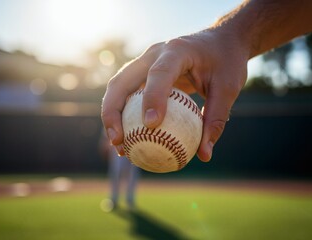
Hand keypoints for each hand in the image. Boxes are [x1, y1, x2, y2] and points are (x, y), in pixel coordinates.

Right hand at [101, 28, 248, 161]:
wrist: (220, 40)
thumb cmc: (226, 62)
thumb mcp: (228, 89)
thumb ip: (215, 120)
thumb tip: (204, 155)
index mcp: (177, 50)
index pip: (159, 74)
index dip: (152, 98)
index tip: (152, 125)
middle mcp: (154, 54)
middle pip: (121, 81)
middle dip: (113, 112)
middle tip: (119, 142)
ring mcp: (145, 62)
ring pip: (117, 88)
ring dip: (112, 116)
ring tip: (119, 146)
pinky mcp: (143, 72)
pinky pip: (127, 94)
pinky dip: (122, 115)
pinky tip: (128, 138)